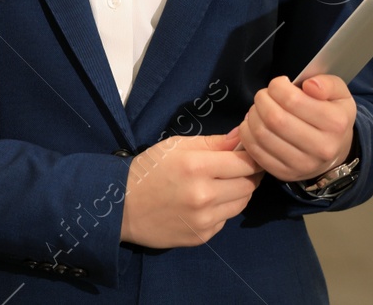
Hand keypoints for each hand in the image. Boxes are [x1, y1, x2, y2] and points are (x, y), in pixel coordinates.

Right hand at [119, 131, 263, 248]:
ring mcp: (205, 219)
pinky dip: (222, 209)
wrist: (122, 206)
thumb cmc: (148, 169)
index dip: (250, 157)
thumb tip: (240, 137)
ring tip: (220, 185)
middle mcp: (204, 195)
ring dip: (237, 192)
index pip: (245, 163)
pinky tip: (205, 203)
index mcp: (196, 166)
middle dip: (247, 175)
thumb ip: (212, 142)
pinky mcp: (203, 236)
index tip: (247, 154)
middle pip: (248, 184)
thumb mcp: (174, 146)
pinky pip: (226, 219)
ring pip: (242, 203)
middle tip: (235, 169)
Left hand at [235, 74, 355, 183]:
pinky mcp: (284, 173)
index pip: (292, 100)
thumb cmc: (331, 116)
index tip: (279, 85)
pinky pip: (255, 151)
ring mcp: (302, 164)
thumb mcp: (339, 93)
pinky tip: (254, 125)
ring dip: (252, 115)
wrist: (334, 151)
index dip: (277, 87)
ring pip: (262, 134)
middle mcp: (321, 148)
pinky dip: (247, 133)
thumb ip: (327, 83)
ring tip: (259, 109)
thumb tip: (310, 86)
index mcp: (335, 123)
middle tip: (265, 96)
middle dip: (261, 100)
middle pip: (274, 118)